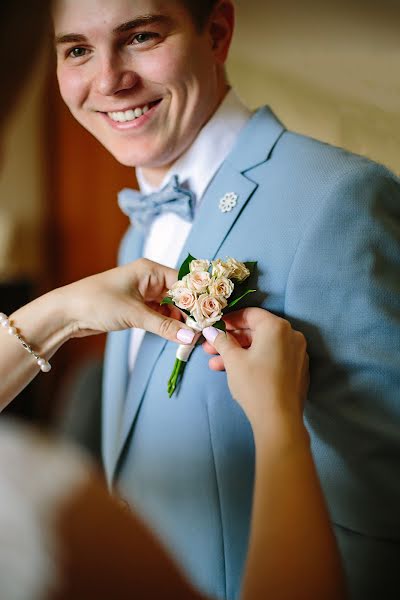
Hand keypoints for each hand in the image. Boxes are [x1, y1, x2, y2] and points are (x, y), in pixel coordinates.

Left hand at [57, 258, 194, 344]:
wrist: (66, 313)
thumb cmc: (97, 302)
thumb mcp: (134, 314)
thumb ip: (164, 325)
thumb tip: (191, 337)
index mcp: (150, 270)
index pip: (184, 282)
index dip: (197, 298)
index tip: (211, 316)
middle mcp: (149, 279)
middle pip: (179, 294)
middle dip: (190, 311)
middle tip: (204, 330)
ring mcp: (143, 293)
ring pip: (170, 306)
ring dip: (179, 320)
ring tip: (192, 335)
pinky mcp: (137, 307)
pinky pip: (160, 314)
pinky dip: (168, 324)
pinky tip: (176, 334)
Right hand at [202, 308, 308, 435]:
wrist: (279, 419)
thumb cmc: (255, 384)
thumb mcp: (233, 360)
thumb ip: (221, 341)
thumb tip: (211, 330)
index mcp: (277, 327)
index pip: (250, 314)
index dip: (229, 320)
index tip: (214, 327)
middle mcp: (291, 335)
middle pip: (256, 331)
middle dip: (231, 340)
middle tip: (210, 347)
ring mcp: (297, 353)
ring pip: (263, 346)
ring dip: (239, 353)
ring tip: (215, 364)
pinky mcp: (297, 370)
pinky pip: (272, 358)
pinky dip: (255, 361)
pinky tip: (235, 371)